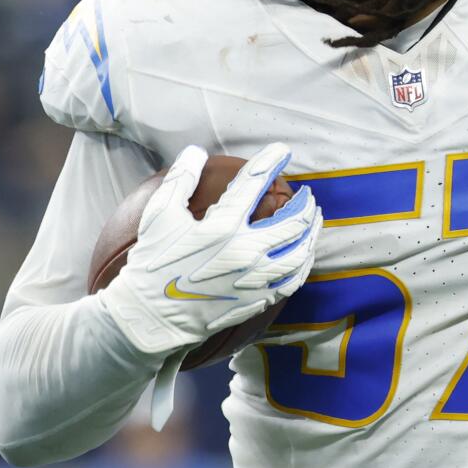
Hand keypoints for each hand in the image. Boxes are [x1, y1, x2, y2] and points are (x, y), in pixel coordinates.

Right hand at [100, 143, 320, 358]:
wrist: (153, 317)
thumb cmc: (153, 263)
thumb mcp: (159, 215)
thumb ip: (180, 179)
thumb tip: (196, 152)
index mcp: (222, 227)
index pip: (255, 184)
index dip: (271, 161)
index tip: (281, 151)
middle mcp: (245, 252)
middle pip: (292, 221)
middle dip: (304, 203)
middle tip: (306, 194)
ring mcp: (255, 279)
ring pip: (300, 251)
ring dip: (312, 231)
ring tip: (314, 219)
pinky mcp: (257, 300)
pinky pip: (293, 279)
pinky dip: (304, 261)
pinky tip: (304, 253)